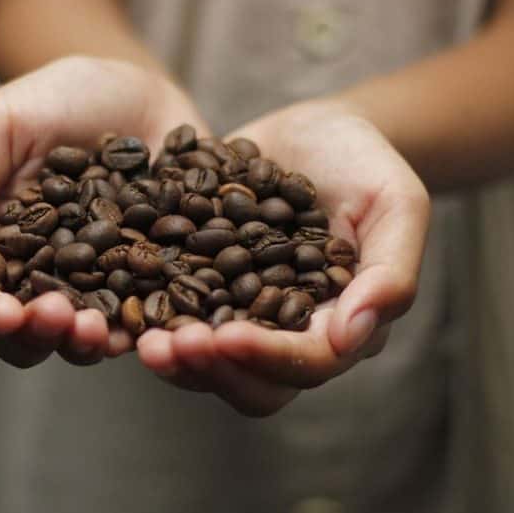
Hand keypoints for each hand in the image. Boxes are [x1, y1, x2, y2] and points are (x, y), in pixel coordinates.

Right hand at [0, 56, 210, 367]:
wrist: (133, 86)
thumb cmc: (54, 100)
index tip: (0, 313)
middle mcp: (46, 278)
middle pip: (30, 334)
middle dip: (39, 336)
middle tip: (58, 316)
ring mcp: (102, 285)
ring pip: (88, 338)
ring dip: (91, 343)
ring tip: (103, 329)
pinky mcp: (155, 279)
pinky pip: (153, 317)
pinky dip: (153, 331)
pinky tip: (158, 328)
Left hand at [137, 101, 429, 415]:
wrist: (318, 130)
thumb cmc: (367, 163)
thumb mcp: (396, 203)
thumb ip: (390, 270)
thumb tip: (352, 338)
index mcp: (341, 324)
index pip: (308, 362)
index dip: (268, 358)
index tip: (226, 338)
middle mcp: (289, 332)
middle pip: (252, 382)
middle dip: (209, 369)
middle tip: (165, 346)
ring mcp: (242, 313)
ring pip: (208, 360)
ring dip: (173, 355)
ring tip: (138, 337)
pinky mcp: (204, 285)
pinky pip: (174, 313)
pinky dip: (148, 313)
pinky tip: (117, 295)